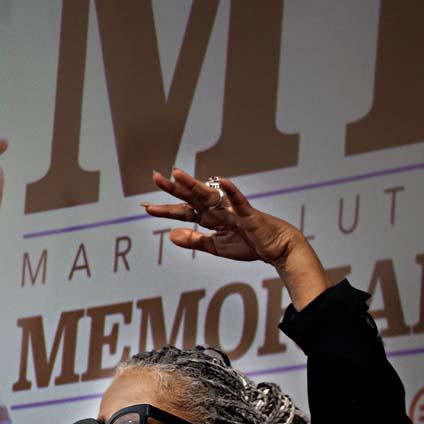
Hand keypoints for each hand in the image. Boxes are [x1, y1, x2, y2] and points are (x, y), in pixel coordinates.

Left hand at [144, 167, 328, 309]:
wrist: (276, 249)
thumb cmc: (249, 245)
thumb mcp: (216, 247)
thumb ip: (195, 241)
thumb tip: (171, 235)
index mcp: (210, 218)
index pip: (184, 212)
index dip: (166, 210)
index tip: (147, 207)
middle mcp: (218, 210)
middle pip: (192, 198)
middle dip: (174, 189)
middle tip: (156, 177)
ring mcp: (232, 210)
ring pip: (210, 195)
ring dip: (194, 184)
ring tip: (177, 174)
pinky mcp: (249, 214)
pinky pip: (239, 201)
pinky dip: (232, 191)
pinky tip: (222, 180)